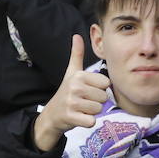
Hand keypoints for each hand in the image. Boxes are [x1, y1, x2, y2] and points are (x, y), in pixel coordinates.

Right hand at [32, 36, 105, 151]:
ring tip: (81, 108)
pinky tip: (79, 117)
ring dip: (92, 112)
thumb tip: (76, 35)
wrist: (52, 114)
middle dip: (96, 101)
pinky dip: (87, 121)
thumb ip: (77, 54)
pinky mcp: (72, 117)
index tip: (88, 90)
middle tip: (84, 101)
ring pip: (99, 109)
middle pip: (103, 97)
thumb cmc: (66, 92)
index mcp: (78, 76)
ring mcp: (72, 103)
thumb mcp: (71, 72)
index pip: (106, 84)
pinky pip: (92, 121)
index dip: (99, 88)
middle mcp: (75, 87)